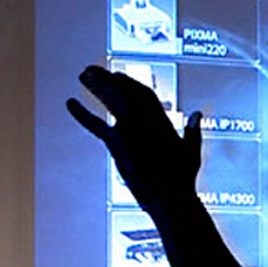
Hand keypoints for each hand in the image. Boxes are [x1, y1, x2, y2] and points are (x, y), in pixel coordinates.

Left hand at [66, 66, 202, 214]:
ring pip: (111, 99)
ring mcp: (131, 129)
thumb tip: (197, 114)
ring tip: (84, 75)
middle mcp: (146, 120)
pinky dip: (82, 114)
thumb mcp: (192, 150)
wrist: (171, 196)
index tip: (117, 76)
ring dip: (96, 85)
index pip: (143, 92)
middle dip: (108, 78)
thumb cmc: (183, 177)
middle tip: (93, 70)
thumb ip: (192, 130)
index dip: (129, 82)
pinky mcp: (118, 143)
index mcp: (162, 120)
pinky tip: (70, 103)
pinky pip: (96, 125)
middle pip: (125, 89)